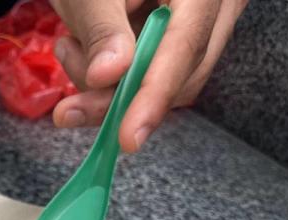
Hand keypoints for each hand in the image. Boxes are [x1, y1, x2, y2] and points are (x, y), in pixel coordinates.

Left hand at [50, 0, 247, 151]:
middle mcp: (219, 3)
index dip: (155, 94)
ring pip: (169, 82)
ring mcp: (208, 21)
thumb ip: (103, 29)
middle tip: (68, 109)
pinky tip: (82, 52)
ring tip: (70, 49)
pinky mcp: (185, 38)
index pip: (187, 44)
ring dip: (111, 88)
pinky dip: (115, 78)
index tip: (128, 137)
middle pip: (182, 72)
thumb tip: (110, 76)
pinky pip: (157, 75)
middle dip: (119, 98)